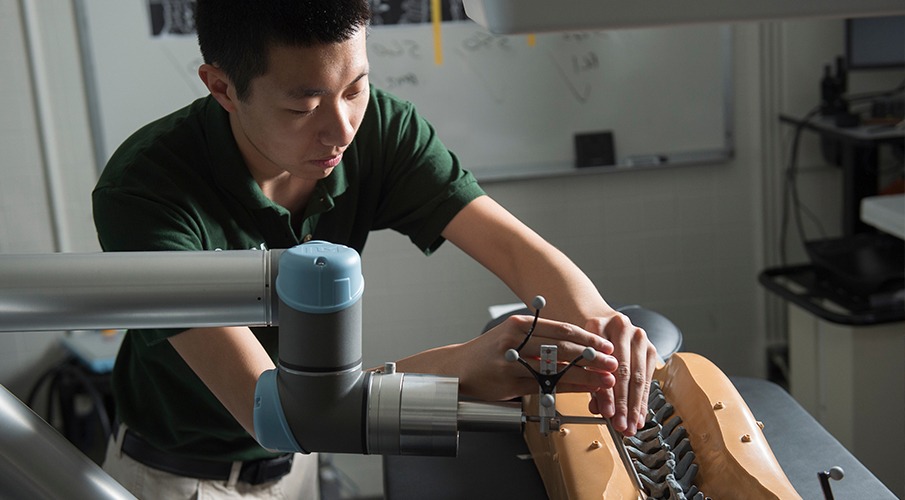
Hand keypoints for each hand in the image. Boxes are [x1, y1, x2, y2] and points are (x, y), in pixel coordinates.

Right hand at [454, 315, 618, 401]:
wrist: (459, 369)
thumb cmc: (490, 352)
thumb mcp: (513, 335)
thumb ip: (541, 337)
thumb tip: (578, 344)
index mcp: (519, 326)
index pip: (562, 330)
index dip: (588, 338)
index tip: (606, 344)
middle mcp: (516, 342)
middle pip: (563, 349)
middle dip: (592, 357)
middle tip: (612, 362)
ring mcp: (512, 364)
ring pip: (557, 370)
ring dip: (585, 375)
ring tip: (604, 378)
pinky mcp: (511, 384)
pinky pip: (546, 386)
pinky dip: (568, 388)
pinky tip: (583, 389)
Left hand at [585, 313, 657, 435]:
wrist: (603, 321)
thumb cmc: (590, 342)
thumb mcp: (583, 357)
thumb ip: (589, 380)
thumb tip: (597, 408)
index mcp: (599, 326)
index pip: (605, 366)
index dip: (607, 393)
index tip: (608, 413)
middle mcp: (622, 328)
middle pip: (625, 372)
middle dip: (624, 404)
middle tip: (621, 425)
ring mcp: (639, 337)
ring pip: (639, 377)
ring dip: (636, 405)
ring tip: (631, 425)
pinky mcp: (650, 348)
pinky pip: (648, 378)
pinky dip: (643, 399)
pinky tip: (639, 415)